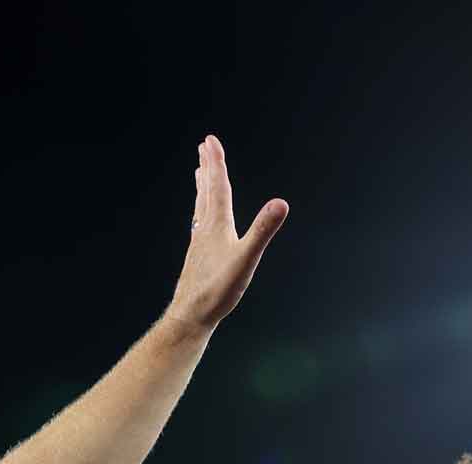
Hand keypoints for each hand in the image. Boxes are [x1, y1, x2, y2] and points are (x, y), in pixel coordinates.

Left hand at [165, 135, 288, 331]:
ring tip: (199, 171)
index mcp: (217, 225)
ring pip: (201, 206)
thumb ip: (263, 230)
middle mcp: (205, 229)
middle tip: (204, 145)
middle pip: (206, 191)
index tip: (210, 140)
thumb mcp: (246, 259)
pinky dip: (202, 210)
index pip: (217, 186)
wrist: (191, 315)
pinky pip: (200, 223)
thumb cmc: (217, 290)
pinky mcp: (198, 255)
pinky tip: (201, 216)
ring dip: (202, 185)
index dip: (216, 162)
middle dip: (207, 166)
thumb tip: (281, 203)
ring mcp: (200, 241)